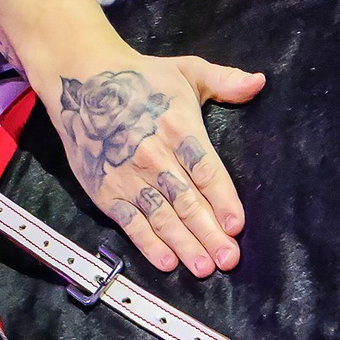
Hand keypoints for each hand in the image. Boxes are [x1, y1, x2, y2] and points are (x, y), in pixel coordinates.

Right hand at [50, 46, 265, 277]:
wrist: (80, 80)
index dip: (223, 200)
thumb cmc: (139, 78)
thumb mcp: (186, 70)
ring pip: (162, 217)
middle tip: (228, 260)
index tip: (236, 226)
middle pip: (187, 201)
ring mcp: (128, 176)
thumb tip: (259, 81)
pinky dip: (147, 243)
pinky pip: (130, 222)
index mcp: (180, 129)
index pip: (207, 172)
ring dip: (184, 245)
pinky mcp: (106, 191)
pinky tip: (165, 261)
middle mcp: (155, 156)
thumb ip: (224, 80)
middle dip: (209, 233)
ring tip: (203, 268)